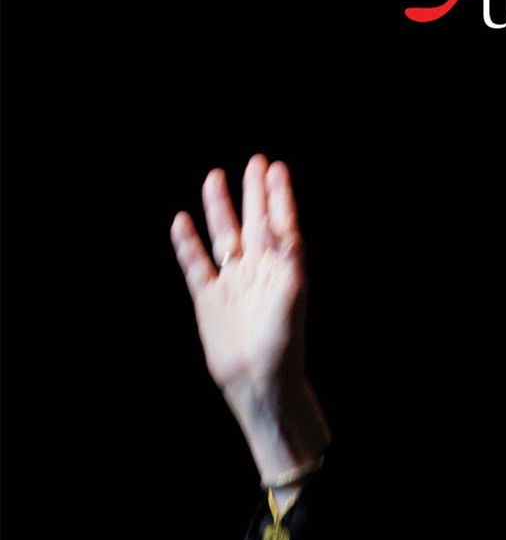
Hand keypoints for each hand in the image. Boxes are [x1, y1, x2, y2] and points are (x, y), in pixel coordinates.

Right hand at [171, 153, 305, 401]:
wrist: (259, 378)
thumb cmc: (283, 340)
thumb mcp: (291, 294)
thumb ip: (287, 257)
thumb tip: (279, 223)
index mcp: (282, 268)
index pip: (281, 223)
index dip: (278, 196)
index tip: (276, 168)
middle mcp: (258, 270)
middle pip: (253, 222)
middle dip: (253, 193)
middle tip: (254, 161)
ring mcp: (232, 282)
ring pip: (223, 236)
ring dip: (219, 208)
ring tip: (214, 177)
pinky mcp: (208, 298)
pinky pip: (195, 264)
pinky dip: (187, 243)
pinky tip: (180, 221)